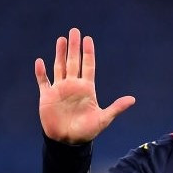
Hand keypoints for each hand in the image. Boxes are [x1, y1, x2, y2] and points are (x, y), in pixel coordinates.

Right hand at [34, 27, 134, 143]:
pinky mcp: (47, 96)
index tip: (88, 38)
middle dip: (74, 47)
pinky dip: (41, 72)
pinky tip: (40, 61)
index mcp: (87, 88)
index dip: (88, 52)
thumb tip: (133, 99)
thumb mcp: (104, 119)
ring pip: (59, 67)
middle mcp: (73, 85)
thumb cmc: (87, 131)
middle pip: (73, 62)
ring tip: (61, 39)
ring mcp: (60, 90)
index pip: (88, 66)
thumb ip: (116, 108)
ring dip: (59, 54)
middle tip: (74, 31)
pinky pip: (43, 81)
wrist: (68, 142)